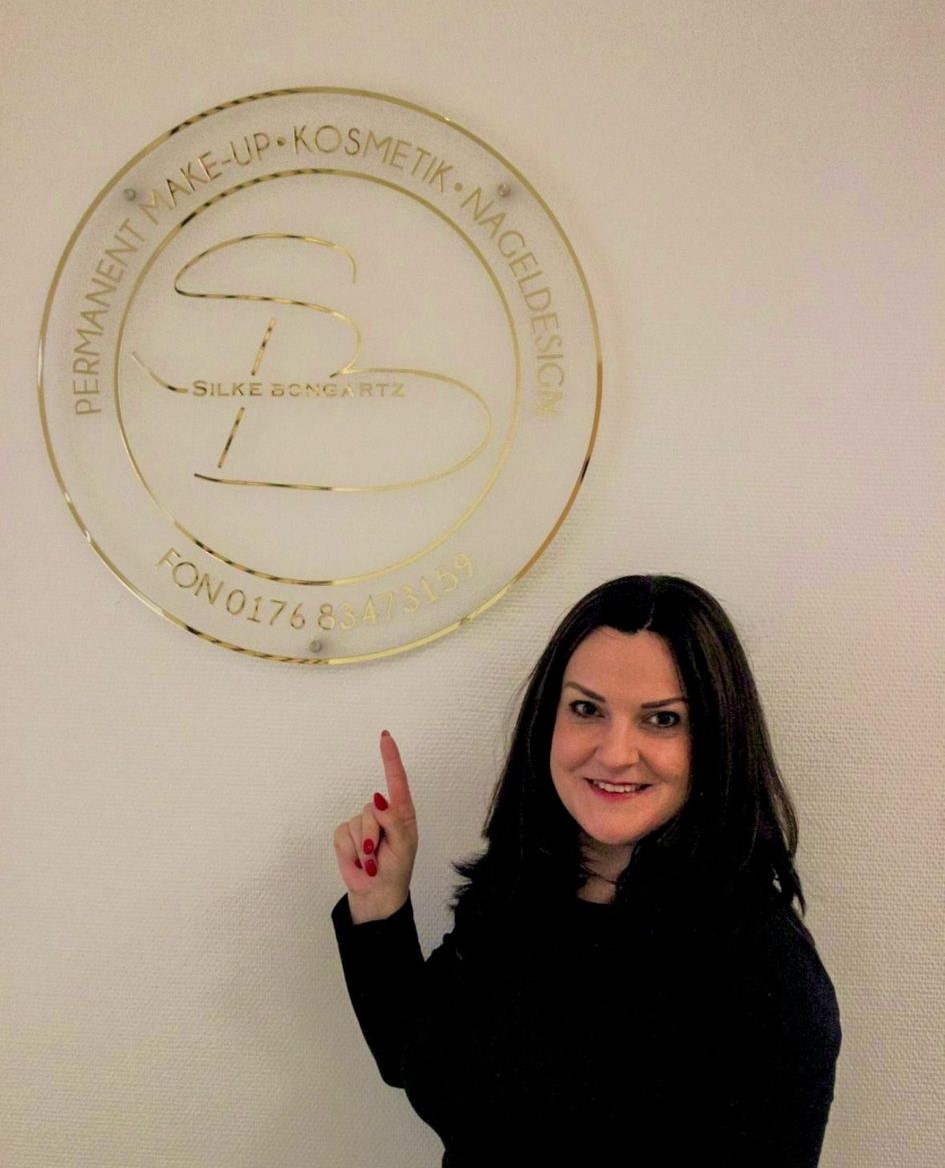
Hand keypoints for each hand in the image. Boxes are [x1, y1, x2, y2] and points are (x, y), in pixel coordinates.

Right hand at [333, 730, 417, 923]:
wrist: (376, 893)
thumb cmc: (397, 869)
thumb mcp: (403, 846)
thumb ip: (393, 821)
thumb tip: (378, 798)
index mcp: (401, 812)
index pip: (396, 780)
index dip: (390, 757)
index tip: (385, 736)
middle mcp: (381, 813)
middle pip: (371, 808)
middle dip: (374, 834)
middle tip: (379, 855)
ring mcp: (361, 823)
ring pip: (357, 823)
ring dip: (363, 847)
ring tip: (371, 861)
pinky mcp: (345, 834)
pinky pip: (343, 835)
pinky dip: (350, 852)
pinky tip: (358, 860)